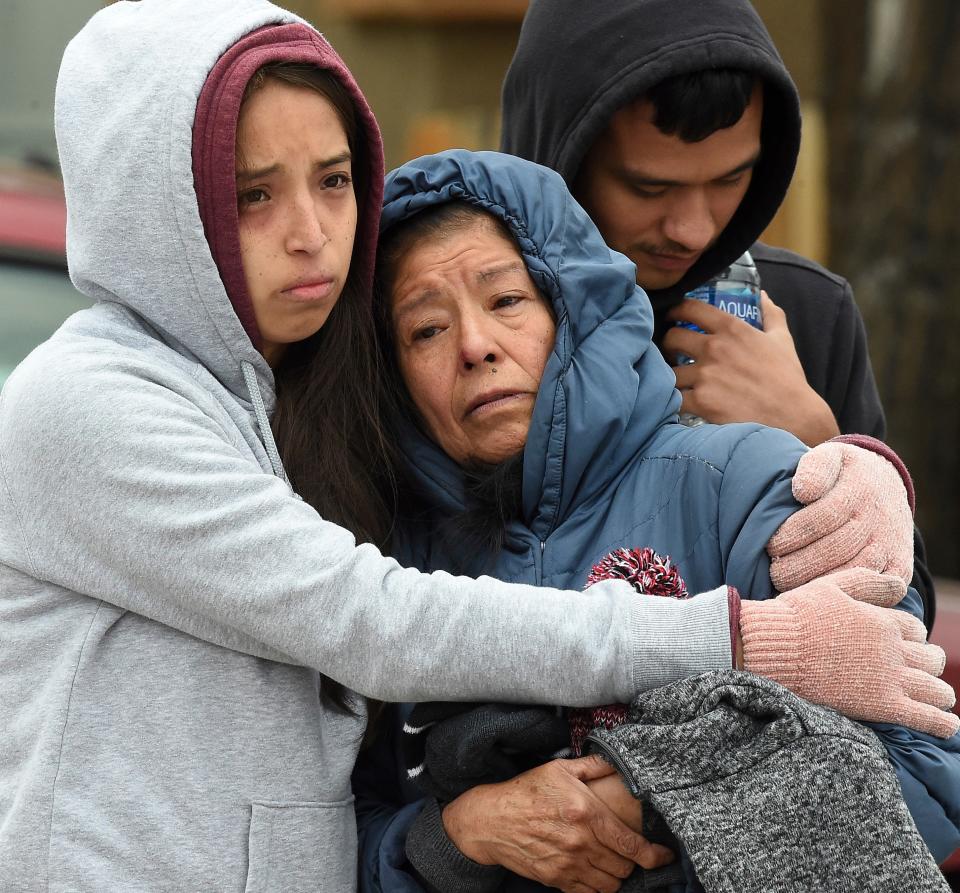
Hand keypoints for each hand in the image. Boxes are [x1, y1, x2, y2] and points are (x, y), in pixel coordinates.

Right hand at [441, 755, 673, 892]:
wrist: (492, 820)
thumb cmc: (526, 791)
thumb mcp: (559, 769)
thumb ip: (593, 767)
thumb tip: (617, 764)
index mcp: (585, 812)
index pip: (631, 844)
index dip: (655, 855)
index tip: (665, 854)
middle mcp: (580, 842)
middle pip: (624, 867)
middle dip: (633, 861)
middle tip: (629, 850)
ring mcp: (568, 865)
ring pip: (610, 884)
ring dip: (617, 875)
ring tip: (613, 862)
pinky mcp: (556, 880)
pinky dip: (599, 887)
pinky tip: (595, 872)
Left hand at [663, 292, 839, 445]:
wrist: (793, 416)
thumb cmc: (788, 378)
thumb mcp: (782, 340)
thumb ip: (771, 315)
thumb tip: (763, 296)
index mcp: (732, 328)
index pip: (691, 309)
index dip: (676, 311)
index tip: (672, 317)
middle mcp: (714, 348)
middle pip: (672, 338)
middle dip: (668, 345)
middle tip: (671, 353)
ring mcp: (705, 375)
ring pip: (670, 371)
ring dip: (672, 377)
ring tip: (680, 382)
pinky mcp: (701, 401)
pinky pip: (675, 398)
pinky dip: (676, 402)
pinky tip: (684, 403)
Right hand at [739, 578, 958, 737]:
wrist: (773, 648)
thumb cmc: (796, 616)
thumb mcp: (831, 586)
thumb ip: (868, 582)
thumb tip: (901, 585)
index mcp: (882, 620)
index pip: (915, 629)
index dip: (912, 637)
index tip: (903, 644)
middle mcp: (892, 649)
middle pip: (930, 659)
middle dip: (929, 663)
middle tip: (921, 670)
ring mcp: (889, 678)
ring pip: (936, 689)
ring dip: (941, 694)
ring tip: (938, 698)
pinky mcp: (881, 705)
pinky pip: (926, 718)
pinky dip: (943, 724)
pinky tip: (948, 727)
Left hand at [767, 441, 913, 591]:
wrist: (887, 486)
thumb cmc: (842, 475)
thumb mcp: (829, 457)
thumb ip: (815, 468)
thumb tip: (803, 491)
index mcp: (859, 489)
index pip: (821, 518)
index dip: (792, 535)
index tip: (770, 546)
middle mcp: (879, 520)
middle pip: (835, 549)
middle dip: (799, 564)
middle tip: (775, 573)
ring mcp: (891, 546)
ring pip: (854, 572)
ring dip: (817, 583)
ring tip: (788, 586)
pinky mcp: (900, 569)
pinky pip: (875, 590)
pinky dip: (846, 594)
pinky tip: (817, 595)